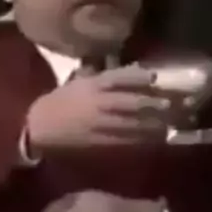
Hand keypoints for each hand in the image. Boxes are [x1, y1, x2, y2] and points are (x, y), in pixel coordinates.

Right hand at [25, 65, 169, 153]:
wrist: (39, 127)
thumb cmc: (58, 101)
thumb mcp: (77, 82)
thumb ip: (100, 76)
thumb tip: (125, 69)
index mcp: (90, 86)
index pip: (117, 78)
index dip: (138, 76)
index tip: (155, 76)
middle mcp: (97, 103)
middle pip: (130, 102)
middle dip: (152, 103)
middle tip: (172, 104)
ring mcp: (99, 124)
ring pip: (132, 123)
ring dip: (153, 124)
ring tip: (171, 123)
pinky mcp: (100, 142)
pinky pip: (126, 140)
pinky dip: (142, 139)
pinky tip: (155, 139)